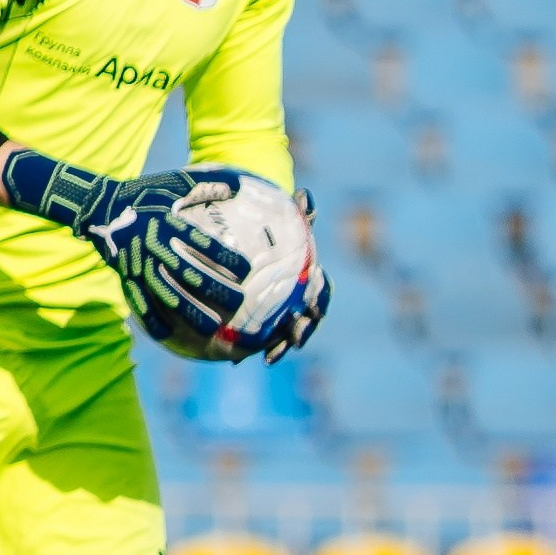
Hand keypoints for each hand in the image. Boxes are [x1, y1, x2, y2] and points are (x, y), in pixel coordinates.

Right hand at [0, 150, 253, 341]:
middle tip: (238, 304)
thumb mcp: (176, 182)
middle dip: (213, 289)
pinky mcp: (125, 273)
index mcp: (168, 221)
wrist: (101, 205)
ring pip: (164, 291)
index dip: (224, 257)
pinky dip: (150, 317)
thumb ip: (208, 184)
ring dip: (188, 311)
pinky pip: (138, 299)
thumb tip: (241, 184)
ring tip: (210, 328)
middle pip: (187, 272)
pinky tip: (166, 334)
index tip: (246, 271)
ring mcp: (137, 262)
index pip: (201, 242)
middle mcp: (153, 244)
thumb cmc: (147, 192)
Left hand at [265, 186, 330, 364]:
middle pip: (306, 321)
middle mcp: (299, 298)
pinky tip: (233, 359)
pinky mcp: (260, 321)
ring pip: (282, 335)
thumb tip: (305, 195)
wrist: (252, 236)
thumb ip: (297, 209)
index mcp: (309, 278)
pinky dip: (248, 348)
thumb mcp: (284, 215)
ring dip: (277, 347)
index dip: (319, 305)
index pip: (321, 294)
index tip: (312, 312)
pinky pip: (256, 338)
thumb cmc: (274, 226)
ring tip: (265, 358)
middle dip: (301, 333)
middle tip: (293, 342)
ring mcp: (280, 312)